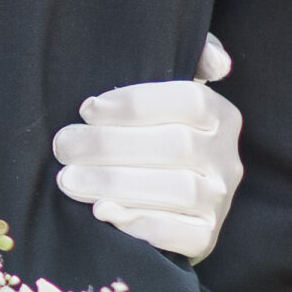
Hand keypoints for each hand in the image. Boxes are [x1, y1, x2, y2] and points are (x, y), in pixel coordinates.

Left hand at [52, 34, 242, 261]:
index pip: (189, 100)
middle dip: (111, 147)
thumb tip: (217, 63)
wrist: (156, 195)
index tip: (87, 109)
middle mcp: (227, 157)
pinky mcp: (206, 236)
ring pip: (177, 190)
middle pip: (176, 147)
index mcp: (220, 114)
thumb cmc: (149, 128)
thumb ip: (188, 55)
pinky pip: (180, 234)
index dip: (136, 103)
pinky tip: (104, 212)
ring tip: (68, 180)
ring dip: (116, 184)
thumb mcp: (163, 87)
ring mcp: (220, 200)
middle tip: (64, 147)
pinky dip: (141, 224)